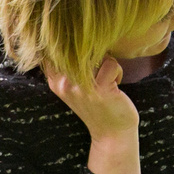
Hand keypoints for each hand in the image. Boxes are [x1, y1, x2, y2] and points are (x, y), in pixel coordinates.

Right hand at [46, 59, 140, 173]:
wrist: (111, 133)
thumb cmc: (96, 105)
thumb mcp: (73, 87)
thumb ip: (68, 67)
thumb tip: (72, 39)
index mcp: (55, 82)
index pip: (55, 52)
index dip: (71, 48)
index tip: (83, 62)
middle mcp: (64, 84)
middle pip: (78, 50)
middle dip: (94, 56)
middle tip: (99, 73)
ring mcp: (81, 87)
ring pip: (96, 55)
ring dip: (107, 64)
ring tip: (107, 79)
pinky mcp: (100, 89)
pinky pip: (111, 63)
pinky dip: (117, 71)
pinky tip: (115, 84)